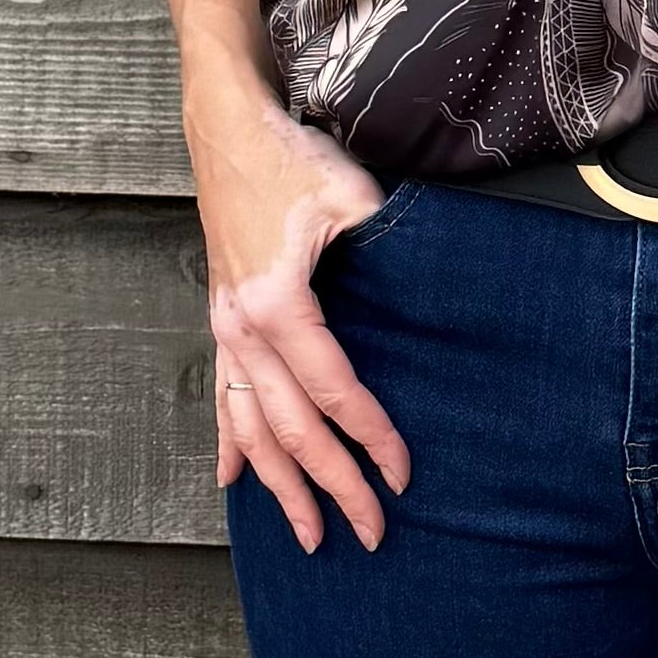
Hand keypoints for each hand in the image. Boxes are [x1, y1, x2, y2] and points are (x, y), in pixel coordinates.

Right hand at [190, 80, 413, 553]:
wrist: (227, 124)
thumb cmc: (291, 157)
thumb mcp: (352, 198)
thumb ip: (390, 250)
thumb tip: (436, 294)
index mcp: (277, 306)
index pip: (333, 393)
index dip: (371, 439)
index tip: (402, 477)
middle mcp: (242, 328)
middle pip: (290, 428)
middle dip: (329, 487)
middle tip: (367, 533)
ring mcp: (225, 327)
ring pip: (250, 427)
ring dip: (277, 486)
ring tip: (306, 533)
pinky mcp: (221, 318)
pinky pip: (222, 395)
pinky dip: (229, 441)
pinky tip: (232, 481)